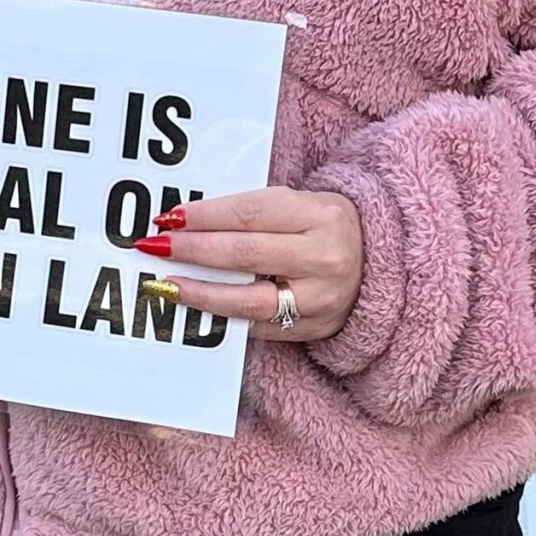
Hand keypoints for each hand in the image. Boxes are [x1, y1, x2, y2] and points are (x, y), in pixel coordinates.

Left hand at [133, 187, 363, 342]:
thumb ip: (253, 212)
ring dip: (201, 292)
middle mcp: (323, 257)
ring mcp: (319, 299)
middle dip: (193, 250)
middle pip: (245, 254)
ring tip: (166, 285)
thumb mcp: (301, 206)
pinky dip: (224, 317)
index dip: (205, 216)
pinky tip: (197, 309)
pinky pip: (258, 326)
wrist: (380, 266)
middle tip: (154, 247)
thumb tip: (188, 221)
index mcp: (320, 215)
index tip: (168, 218)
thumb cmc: (323, 228)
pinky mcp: (312, 330)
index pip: (250, 213)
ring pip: (249, 300)